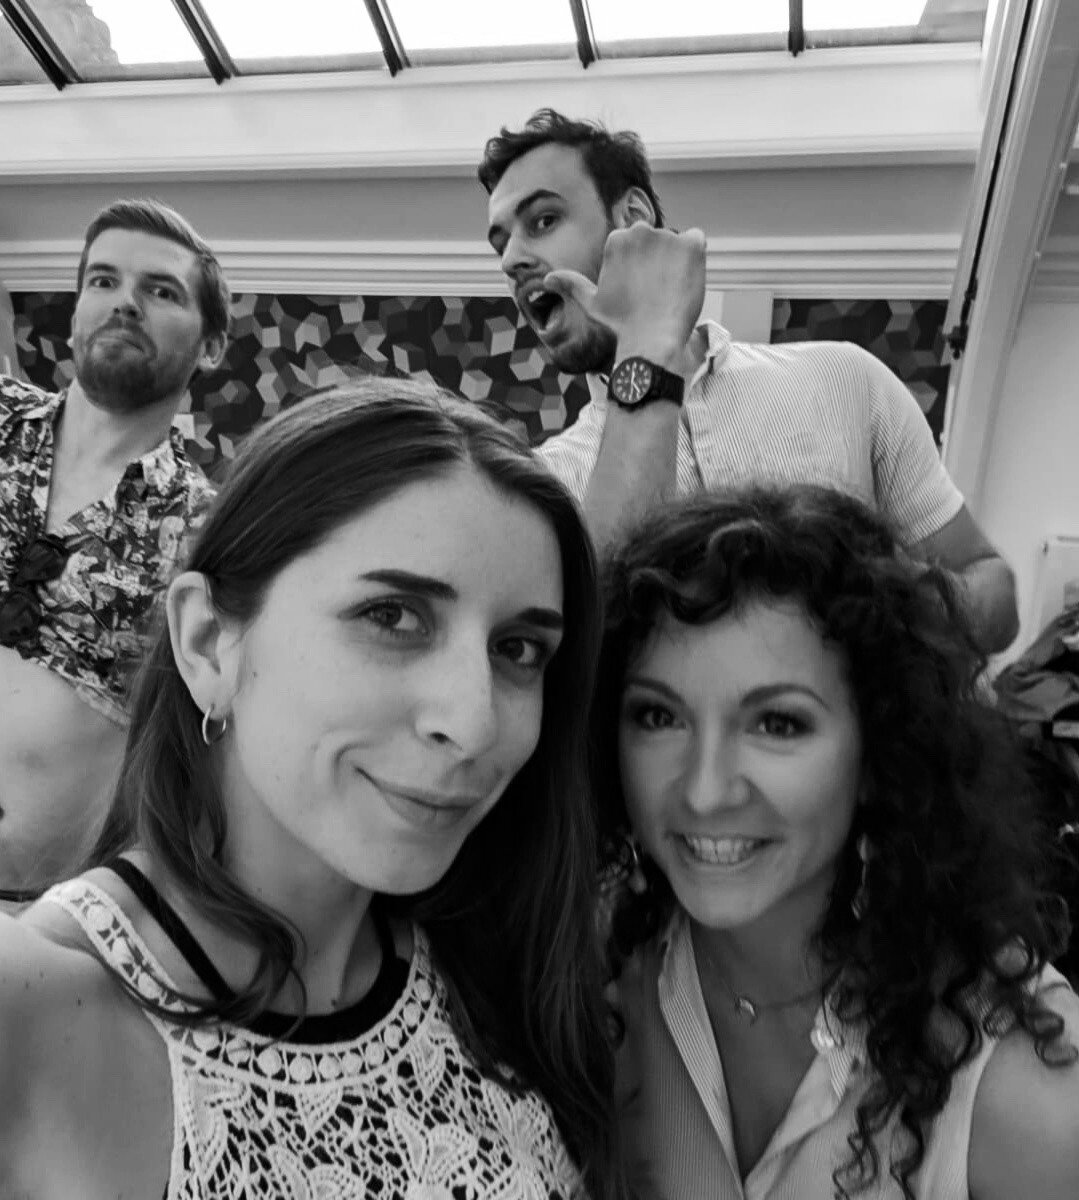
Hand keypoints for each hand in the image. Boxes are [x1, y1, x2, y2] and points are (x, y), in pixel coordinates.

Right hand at [543, 224, 705, 361]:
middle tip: (656, 291)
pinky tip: (686, 280)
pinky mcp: (692, 245)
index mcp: (617, 240)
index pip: (636, 244)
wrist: (652, 339)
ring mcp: (668, 236)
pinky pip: (697, 241)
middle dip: (657, 261)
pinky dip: (696, 257)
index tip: (641, 288)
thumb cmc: (621, 323)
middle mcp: (641, 231)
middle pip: (655, 241)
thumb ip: (572, 284)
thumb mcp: (592, 302)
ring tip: (671, 290)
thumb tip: (547, 280)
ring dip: (676, 262)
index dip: (640, 267)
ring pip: (676, 244)